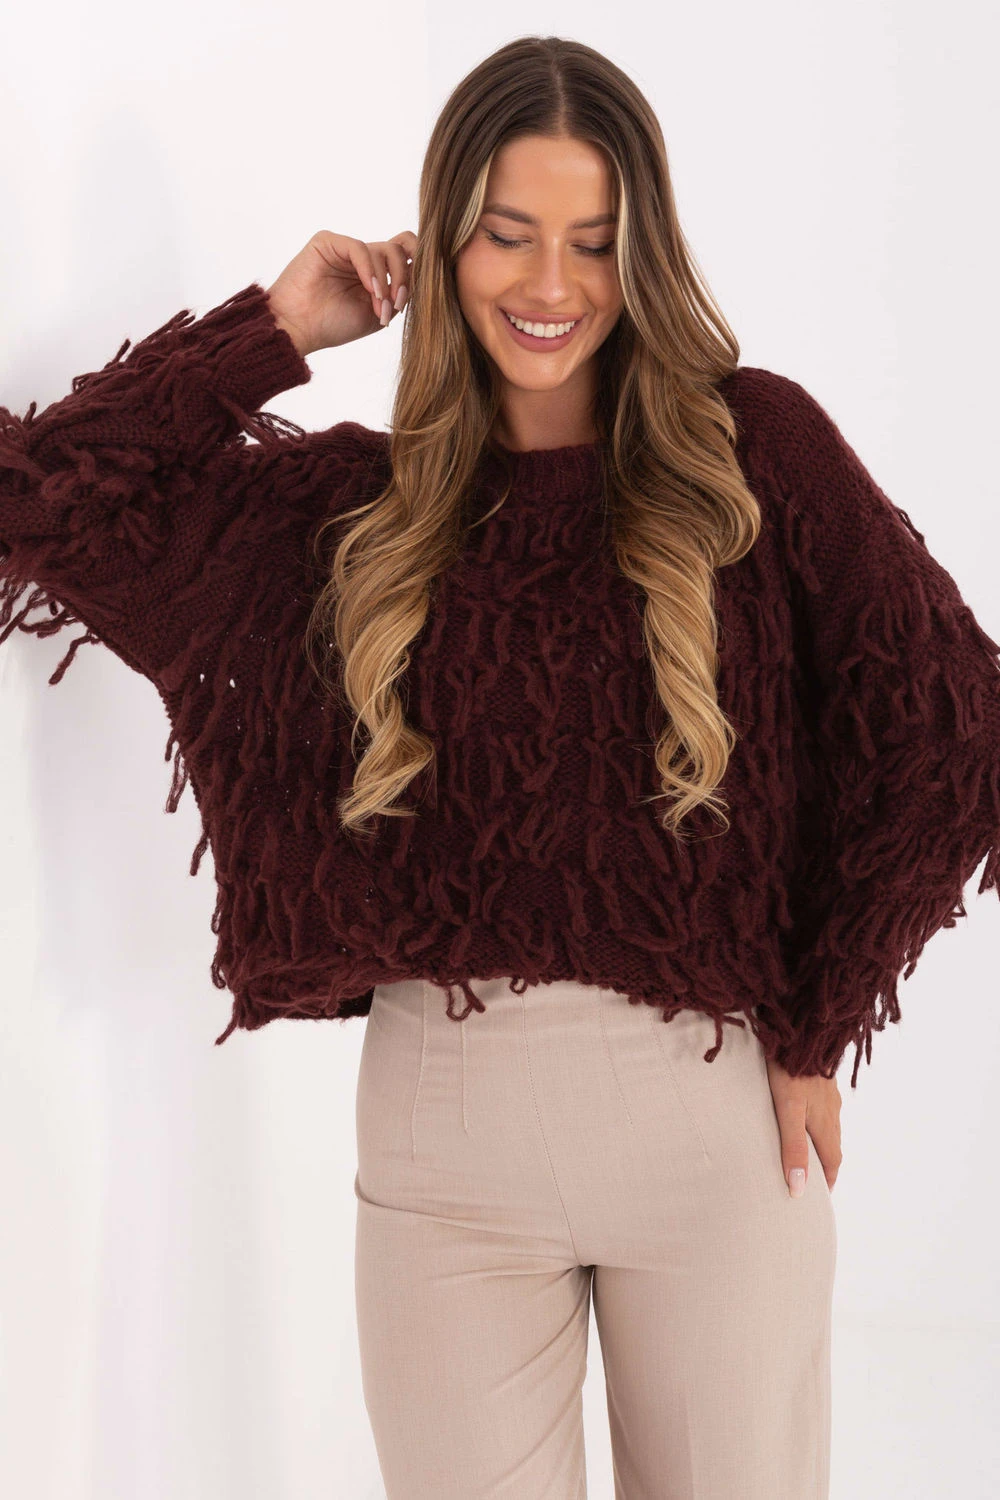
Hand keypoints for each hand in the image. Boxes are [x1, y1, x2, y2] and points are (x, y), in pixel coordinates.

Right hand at [264, 229, 416, 356]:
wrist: (299, 329)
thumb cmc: (334, 326)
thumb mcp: (380, 313)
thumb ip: (401, 295)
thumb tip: (425, 276)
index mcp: (376, 272)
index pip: (407, 254)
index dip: (418, 268)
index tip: (415, 296)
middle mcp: (364, 257)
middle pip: (402, 248)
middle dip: (405, 277)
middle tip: (397, 303)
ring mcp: (347, 248)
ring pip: (385, 250)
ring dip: (387, 282)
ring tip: (379, 307)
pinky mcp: (328, 242)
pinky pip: (360, 247)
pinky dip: (370, 270)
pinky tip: (371, 290)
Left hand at [765, 1057, 841, 1197]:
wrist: (802, 1027)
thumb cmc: (790, 1068)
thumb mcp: (788, 1110)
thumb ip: (793, 1147)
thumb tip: (798, 1188)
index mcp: (825, 1121)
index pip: (832, 1160)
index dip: (827, 1180)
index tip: (820, 1195)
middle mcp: (831, 1108)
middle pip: (832, 1143)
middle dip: (825, 1163)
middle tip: (812, 1178)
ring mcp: (827, 1090)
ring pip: (828, 1123)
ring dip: (821, 1140)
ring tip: (806, 1149)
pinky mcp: (819, 1074)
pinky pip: (822, 1105)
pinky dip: (816, 1119)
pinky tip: (803, 1111)